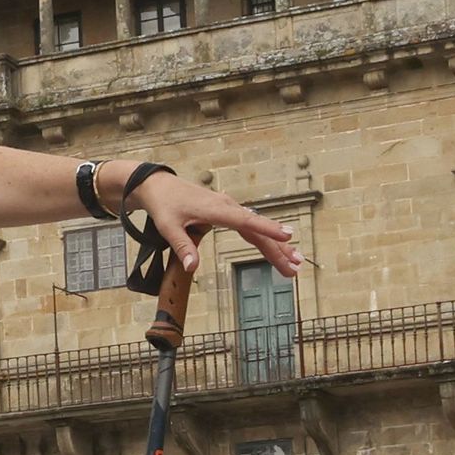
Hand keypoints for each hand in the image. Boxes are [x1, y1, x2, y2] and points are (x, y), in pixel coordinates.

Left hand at [127, 171, 302, 278]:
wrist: (159, 186)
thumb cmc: (164, 205)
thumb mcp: (168, 227)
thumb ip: (182, 247)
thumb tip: (192, 268)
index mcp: (216, 209)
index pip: (246, 221)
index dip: (267, 229)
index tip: (287, 236)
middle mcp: (228, 207)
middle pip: (258, 230)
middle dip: (279, 249)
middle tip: (296, 267)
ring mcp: (229, 208)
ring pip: (257, 229)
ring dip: (276, 245)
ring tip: (295, 262)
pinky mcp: (228, 212)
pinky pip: (250, 226)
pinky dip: (265, 238)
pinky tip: (278, 249)